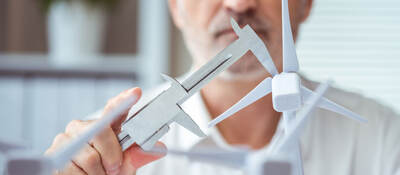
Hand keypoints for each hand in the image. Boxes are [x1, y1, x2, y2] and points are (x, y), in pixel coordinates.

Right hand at [45, 88, 165, 174]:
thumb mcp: (124, 167)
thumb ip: (137, 156)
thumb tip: (159, 148)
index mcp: (104, 128)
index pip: (114, 109)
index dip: (124, 100)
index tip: (135, 93)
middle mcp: (83, 129)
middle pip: (101, 132)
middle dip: (112, 157)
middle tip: (112, 169)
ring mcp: (65, 140)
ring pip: (90, 156)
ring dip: (97, 173)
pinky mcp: (52, 155)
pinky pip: (73, 168)